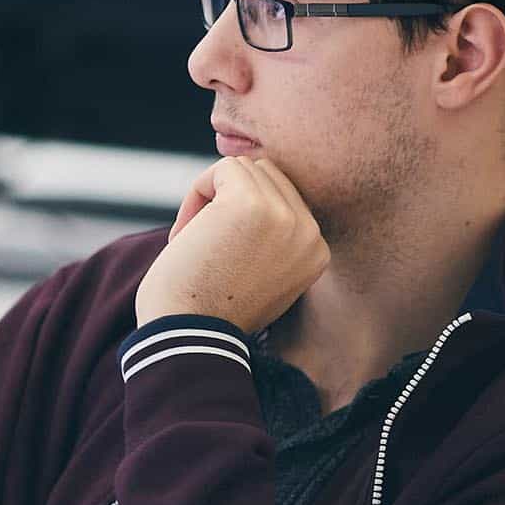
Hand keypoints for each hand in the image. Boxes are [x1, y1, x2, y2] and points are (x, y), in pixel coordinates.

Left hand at [136, 157, 329, 331]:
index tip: (222, 256)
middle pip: (267, 176)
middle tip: (204, 246)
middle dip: (228, 200)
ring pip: (244, 169)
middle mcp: (309, 232)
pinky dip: (196, 193)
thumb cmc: (211, 311)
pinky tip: (187, 234)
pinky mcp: (250, 202)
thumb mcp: (263, 276)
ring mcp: (283, 215)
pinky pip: (222, 169)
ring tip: (195, 242)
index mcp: (317, 251)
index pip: (284, 197)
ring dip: (210, 198)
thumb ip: (273, 239)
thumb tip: (256, 186)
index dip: (244, 216)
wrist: (188, 336)